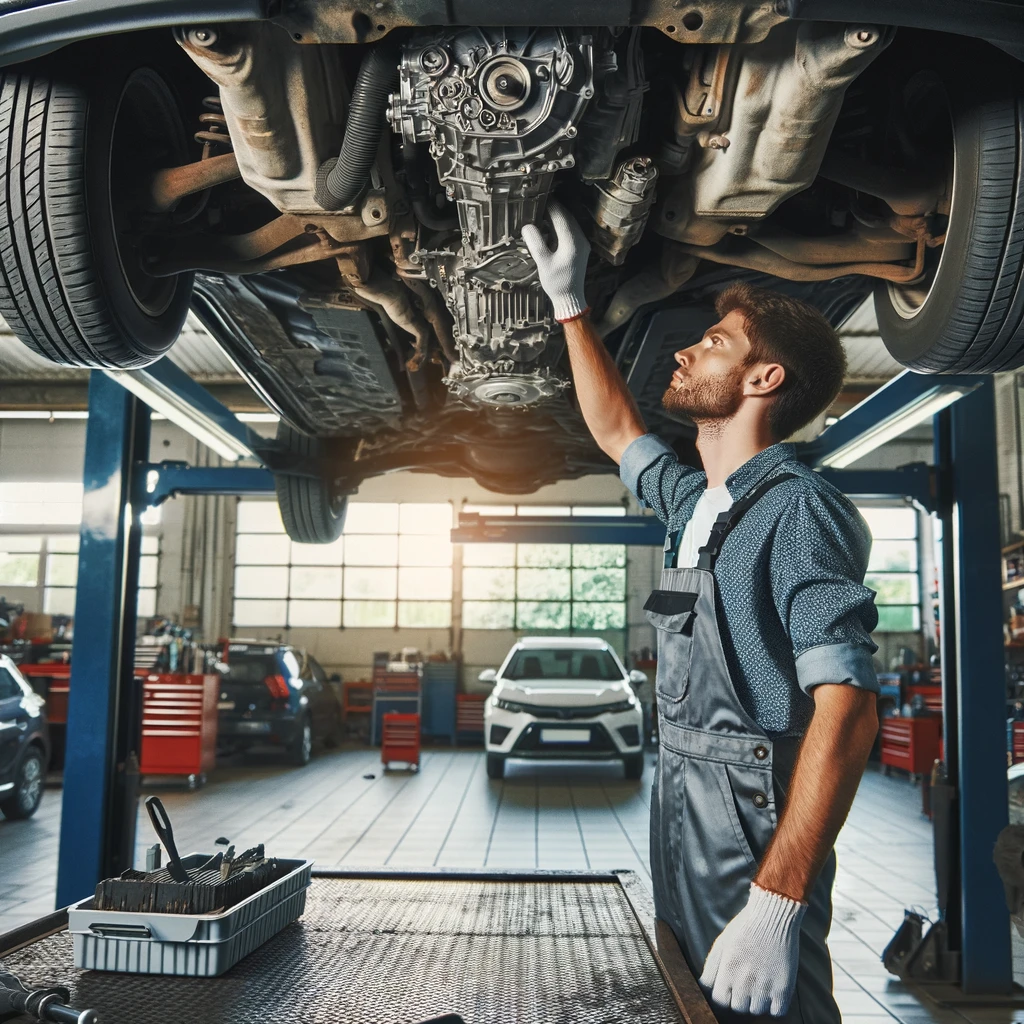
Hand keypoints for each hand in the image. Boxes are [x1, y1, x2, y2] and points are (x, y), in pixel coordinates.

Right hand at [521, 199, 589, 322]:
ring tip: (543, 212)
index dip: (550, 205)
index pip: (561, 216)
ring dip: (558, 216)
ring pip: (570, 223)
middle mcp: (580, 240)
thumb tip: (527, 226)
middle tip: (540, 202)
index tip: (540, 197)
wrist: (570, 299)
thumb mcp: (543, 263)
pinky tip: (551, 227)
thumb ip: (536, 242)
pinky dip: (561, 226)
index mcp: (572, 242)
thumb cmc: (557, 283)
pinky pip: (571, 231)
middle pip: (567, 217)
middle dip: (554, 208)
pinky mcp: (581, 249)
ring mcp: (582, 244)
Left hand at [699, 883, 806, 1016]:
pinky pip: (777, 1012)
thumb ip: (711, 967)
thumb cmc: (745, 927)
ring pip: (757, 1010)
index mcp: (728, 968)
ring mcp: (765, 984)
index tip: (730, 987)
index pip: (719, 999)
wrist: (773, 914)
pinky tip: (772, 991)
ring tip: (760, 984)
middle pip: (738, 1007)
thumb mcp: (722, 942)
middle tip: (746, 984)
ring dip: (757, 1001)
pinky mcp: (784, 986)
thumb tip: (703, 986)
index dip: (724, 994)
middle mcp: (745, 979)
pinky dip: (775, 1006)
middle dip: (740, 998)